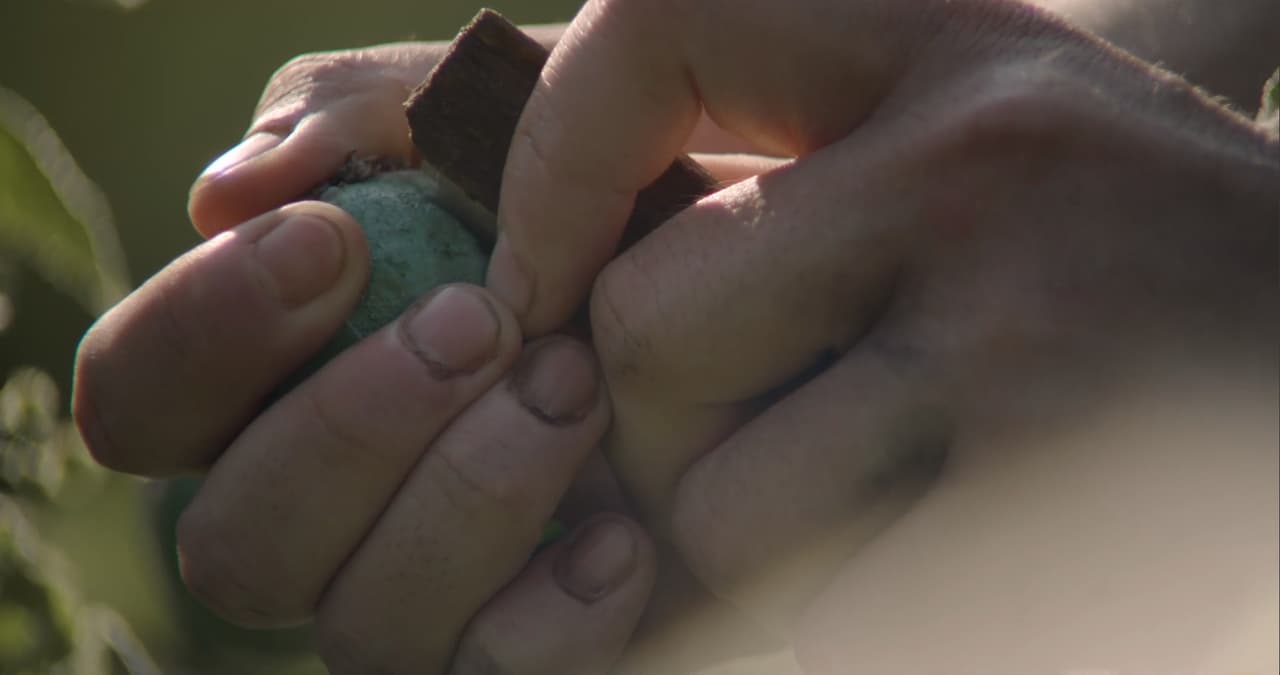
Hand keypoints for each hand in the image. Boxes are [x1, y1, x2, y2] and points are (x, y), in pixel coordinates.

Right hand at [74, 43, 656, 674]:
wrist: (727, 270)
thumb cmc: (584, 189)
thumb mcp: (478, 118)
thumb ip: (352, 122)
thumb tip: (230, 195)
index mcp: (272, 388)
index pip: (142, 402)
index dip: (204, 333)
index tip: (329, 244)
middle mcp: (323, 514)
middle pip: (233, 546)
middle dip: (349, 428)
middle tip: (480, 324)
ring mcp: (419, 597)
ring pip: (363, 628)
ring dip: (467, 496)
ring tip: (575, 390)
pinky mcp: (519, 647)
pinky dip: (557, 612)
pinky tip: (626, 530)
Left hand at [492, 0, 1278, 668]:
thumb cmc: (1111, 255)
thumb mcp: (970, 137)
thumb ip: (783, 174)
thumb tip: (543, 286)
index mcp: (952, 40)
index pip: (661, 26)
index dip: (556, 161)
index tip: (549, 274)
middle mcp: (983, 171)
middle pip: (644, 334)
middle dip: (661, 417)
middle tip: (760, 422)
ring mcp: (1025, 357)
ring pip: (712, 509)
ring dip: (755, 532)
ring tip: (875, 493)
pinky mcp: (1050, 538)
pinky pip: (817, 619)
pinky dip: (841, 613)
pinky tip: (933, 557)